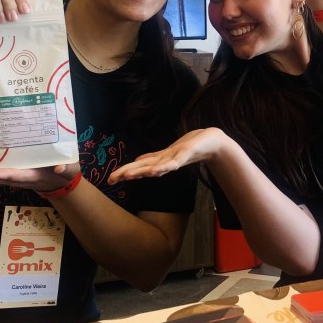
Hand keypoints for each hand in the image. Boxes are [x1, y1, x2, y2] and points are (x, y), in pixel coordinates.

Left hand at [0, 162, 79, 190]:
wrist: (63, 181)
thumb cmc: (66, 174)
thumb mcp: (70, 170)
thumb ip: (66, 168)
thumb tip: (59, 168)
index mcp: (34, 176)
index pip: (16, 175)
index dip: (2, 174)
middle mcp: (23, 178)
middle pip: (2, 178)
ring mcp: (20, 177)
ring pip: (0, 177)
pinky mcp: (19, 173)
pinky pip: (4, 172)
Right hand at [107, 128, 229, 182]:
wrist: (212, 142)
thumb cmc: (191, 146)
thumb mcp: (168, 152)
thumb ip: (153, 158)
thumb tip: (137, 162)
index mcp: (160, 161)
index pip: (139, 167)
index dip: (124, 172)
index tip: (110, 178)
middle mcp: (165, 163)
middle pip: (143, 169)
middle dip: (127, 174)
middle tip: (112, 179)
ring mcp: (175, 160)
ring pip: (155, 167)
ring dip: (142, 172)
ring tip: (128, 175)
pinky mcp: (185, 155)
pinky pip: (173, 163)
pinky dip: (164, 167)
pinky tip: (155, 170)